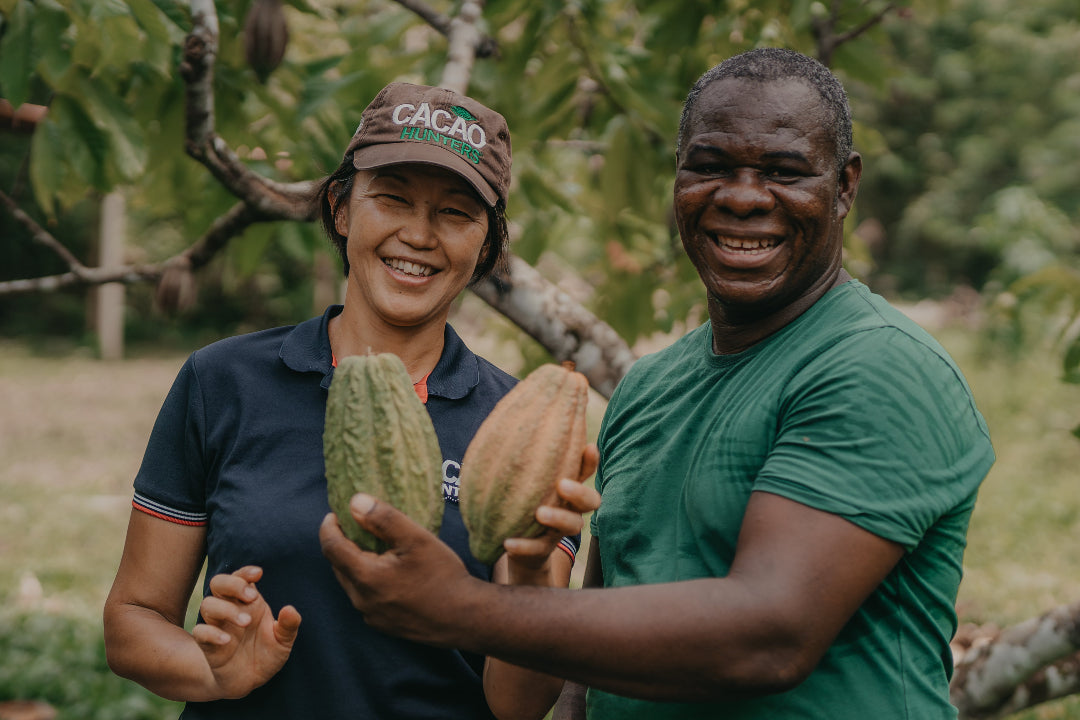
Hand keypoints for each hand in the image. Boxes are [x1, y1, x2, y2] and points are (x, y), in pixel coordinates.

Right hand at [191, 566, 300, 698]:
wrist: (250, 681)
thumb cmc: (267, 654)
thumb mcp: (283, 641)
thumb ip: (288, 626)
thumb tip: (290, 609)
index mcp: (249, 602)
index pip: (240, 577)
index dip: (245, 572)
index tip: (258, 573)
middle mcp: (231, 609)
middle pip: (218, 583)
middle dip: (232, 584)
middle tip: (251, 596)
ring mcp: (217, 626)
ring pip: (208, 605)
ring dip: (226, 609)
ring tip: (246, 622)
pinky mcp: (207, 645)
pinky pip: (200, 632)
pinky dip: (211, 633)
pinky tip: (228, 641)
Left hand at [320, 494, 480, 646]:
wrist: (466, 618)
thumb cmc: (443, 576)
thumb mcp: (417, 539)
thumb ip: (383, 518)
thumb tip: (354, 501)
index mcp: (365, 577)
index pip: (331, 547)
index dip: (329, 527)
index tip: (335, 513)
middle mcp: (362, 600)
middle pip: (338, 566)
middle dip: (341, 543)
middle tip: (354, 525)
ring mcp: (372, 616)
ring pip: (351, 583)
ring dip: (354, 562)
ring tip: (372, 546)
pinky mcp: (384, 625)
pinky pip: (365, 597)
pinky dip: (368, 580)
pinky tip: (388, 571)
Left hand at [501, 444, 600, 582]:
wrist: (516, 544)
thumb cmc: (521, 500)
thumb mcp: (524, 478)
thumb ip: (523, 456)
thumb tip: (508, 417)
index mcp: (568, 486)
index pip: (585, 470)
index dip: (590, 461)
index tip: (589, 447)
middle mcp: (570, 508)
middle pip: (591, 500)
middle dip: (580, 491)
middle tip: (562, 484)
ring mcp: (559, 530)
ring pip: (572, 526)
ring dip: (558, 518)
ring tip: (539, 513)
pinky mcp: (543, 549)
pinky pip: (538, 549)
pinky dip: (524, 546)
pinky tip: (509, 542)